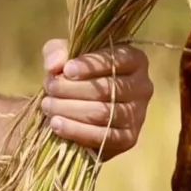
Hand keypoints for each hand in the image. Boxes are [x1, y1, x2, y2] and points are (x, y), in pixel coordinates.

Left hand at [38, 40, 153, 161]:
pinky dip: (77, 131)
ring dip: (70, 109)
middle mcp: (143, 86)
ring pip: (104, 112)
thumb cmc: (74, 76)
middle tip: (50, 88)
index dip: (91, 65)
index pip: (118, 59)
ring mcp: (138, 114)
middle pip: (109, 88)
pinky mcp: (129, 138)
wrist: (76, 110)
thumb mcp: (64, 57)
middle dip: (73, 89)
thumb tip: (55, 66)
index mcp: (134, 60)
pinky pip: (103, 136)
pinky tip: (56, 124)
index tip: (66, 70)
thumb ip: (56, 52)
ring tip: (48, 106)